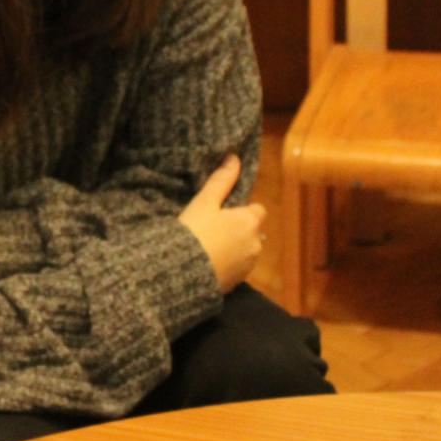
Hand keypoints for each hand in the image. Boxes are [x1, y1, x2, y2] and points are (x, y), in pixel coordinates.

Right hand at [178, 155, 265, 292]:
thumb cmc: (194, 232)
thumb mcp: (204, 202)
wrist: (182, 273)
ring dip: (235, 249)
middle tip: (212, 230)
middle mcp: (256, 243)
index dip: (243, 210)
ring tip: (209, 249)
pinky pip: (237, 269)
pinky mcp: (238, 283)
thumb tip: (234, 157)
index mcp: (250, 221)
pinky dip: (229, 266)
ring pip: (246, 251)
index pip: (258, 210)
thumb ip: (221, 180)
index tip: (224, 212)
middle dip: (239, 230)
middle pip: (253, 232)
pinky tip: (209, 265)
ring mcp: (248, 266)